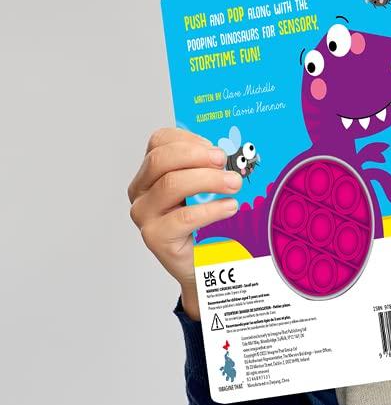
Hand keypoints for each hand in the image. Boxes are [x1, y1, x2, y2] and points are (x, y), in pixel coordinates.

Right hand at [127, 127, 242, 318]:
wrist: (202, 265)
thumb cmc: (205, 221)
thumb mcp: (205, 188)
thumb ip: (210, 167)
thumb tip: (234, 151)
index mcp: (151, 172)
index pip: (159, 141)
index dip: (189, 139)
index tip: (216, 147)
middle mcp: (141, 191)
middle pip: (161, 160)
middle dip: (198, 156)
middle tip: (225, 161)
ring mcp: (145, 214)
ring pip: (171, 185)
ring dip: (208, 180)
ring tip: (234, 184)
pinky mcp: (156, 237)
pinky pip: (184, 217)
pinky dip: (211, 209)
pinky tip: (230, 207)